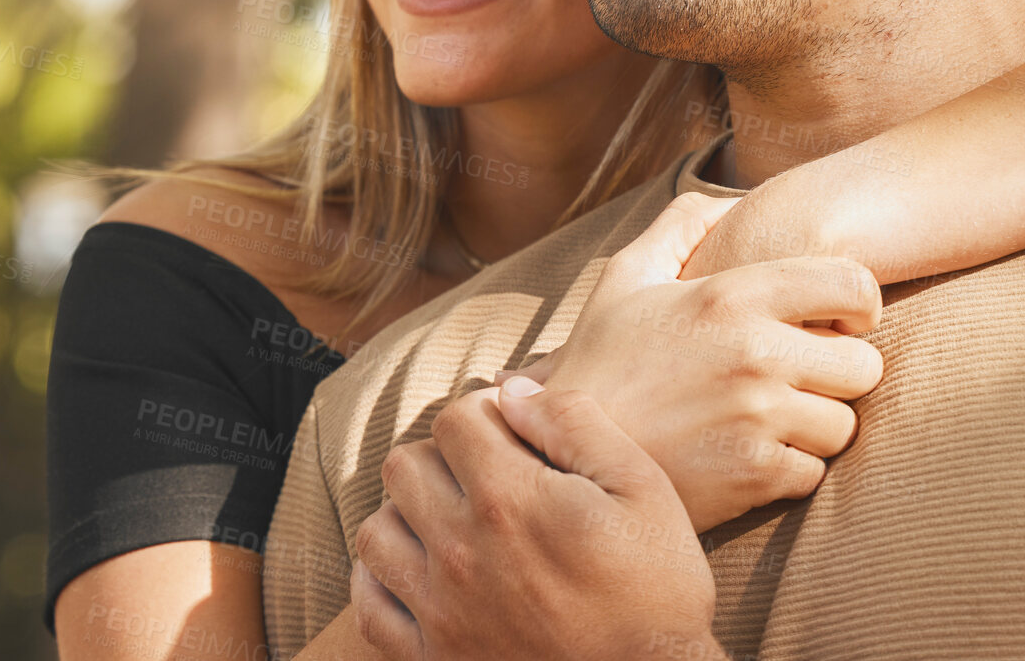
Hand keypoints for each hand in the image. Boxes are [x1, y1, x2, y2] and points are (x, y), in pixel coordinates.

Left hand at [353, 380, 724, 660]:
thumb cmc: (655, 588)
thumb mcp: (641, 486)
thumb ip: (576, 423)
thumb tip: (514, 390)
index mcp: (510, 500)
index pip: (455, 418)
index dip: (487, 411)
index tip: (516, 433)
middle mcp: (460, 550)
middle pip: (406, 465)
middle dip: (445, 455)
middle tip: (489, 472)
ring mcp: (438, 609)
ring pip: (377, 528)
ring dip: (410, 511)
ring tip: (456, 518)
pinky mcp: (431, 658)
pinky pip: (370, 603)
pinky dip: (384, 576)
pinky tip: (425, 568)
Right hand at [508, 190, 883, 531]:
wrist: (559, 455)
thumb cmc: (600, 361)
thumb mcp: (627, 276)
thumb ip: (681, 224)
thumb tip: (730, 200)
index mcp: (734, 296)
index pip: (854, 285)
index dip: (860, 304)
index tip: (837, 322)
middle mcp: (756, 354)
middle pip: (864, 365)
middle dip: (841, 372)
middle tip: (803, 376)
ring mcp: (758, 418)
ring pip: (844, 423)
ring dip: (817, 423)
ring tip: (774, 417)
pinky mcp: (753, 475)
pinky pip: (814, 472)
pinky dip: (791, 468)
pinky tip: (751, 453)